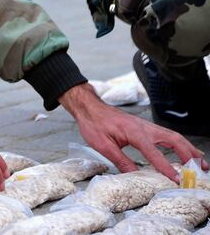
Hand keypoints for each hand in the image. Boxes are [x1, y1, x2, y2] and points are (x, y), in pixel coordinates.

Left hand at [60, 83, 207, 181]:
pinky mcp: (146, 127)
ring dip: (188, 149)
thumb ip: (120, 160)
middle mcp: (145, 127)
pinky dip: (180, 144)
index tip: (176, 180)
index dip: (166, 167)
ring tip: (201, 163)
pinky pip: (168, 135)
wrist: (90, 107)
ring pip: (174, 136)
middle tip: (200, 169)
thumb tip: (134, 176)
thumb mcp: (103, 145)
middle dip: (188, 154)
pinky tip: (186, 151)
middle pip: (173, 139)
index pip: (154, 152)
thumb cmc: (94, 124)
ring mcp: (147, 126)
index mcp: (134, 132)